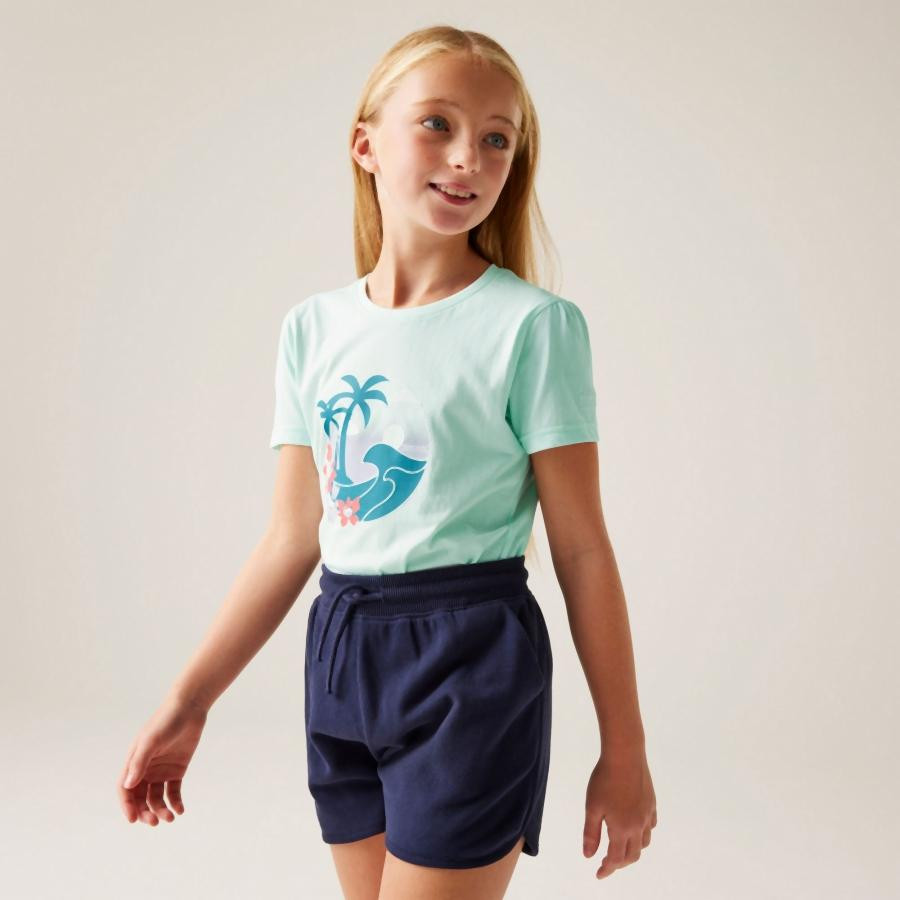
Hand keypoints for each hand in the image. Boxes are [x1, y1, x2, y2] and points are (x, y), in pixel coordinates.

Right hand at [117, 694, 207, 825]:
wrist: (190, 708)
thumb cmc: (166, 721)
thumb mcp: (152, 741)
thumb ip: (140, 762)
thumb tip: (128, 785)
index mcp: (134, 762)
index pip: (125, 789)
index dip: (127, 806)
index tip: (133, 819)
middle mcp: (145, 769)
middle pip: (140, 798)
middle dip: (145, 812)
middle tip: (155, 822)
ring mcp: (161, 770)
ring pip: (156, 798)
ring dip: (161, 810)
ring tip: (170, 818)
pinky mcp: (177, 770)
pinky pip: (173, 791)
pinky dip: (175, 802)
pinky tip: (180, 810)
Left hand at [583, 749, 656, 878]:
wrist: (625, 755)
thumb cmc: (604, 780)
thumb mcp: (592, 807)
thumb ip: (591, 833)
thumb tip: (589, 855)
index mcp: (622, 829)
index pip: (616, 859)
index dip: (607, 869)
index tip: (598, 873)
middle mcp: (638, 825)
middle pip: (632, 855)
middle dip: (619, 863)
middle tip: (606, 863)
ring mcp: (647, 814)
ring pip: (645, 842)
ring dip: (633, 850)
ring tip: (620, 847)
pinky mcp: (652, 802)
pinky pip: (651, 826)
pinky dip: (643, 834)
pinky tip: (635, 827)